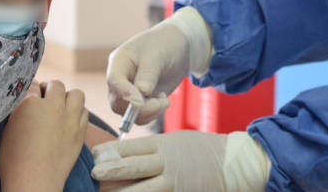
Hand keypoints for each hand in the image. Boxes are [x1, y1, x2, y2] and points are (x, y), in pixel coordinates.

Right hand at [0, 80, 87, 191]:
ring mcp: (70, 118)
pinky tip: (69, 120)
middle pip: (56, 85)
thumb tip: (27, 100)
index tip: (30, 97)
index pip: (32, 86)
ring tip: (61, 107)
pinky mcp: (80, 130)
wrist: (35, 181)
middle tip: (45, 98)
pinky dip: (78, 113)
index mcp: (30, 103)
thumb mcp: (9, 128)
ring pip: (76, 94)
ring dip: (68, 97)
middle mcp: (53, 106)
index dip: (31, 92)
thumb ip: (20, 109)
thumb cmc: (15, 159)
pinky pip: (84, 112)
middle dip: (50, 89)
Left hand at [91, 131, 227, 191]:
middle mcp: (167, 163)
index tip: (94, 155)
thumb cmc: (203, 151)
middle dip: (110, 171)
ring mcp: (174, 183)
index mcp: (164, 145)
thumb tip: (124, 156)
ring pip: (142, 190)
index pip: (131, 147)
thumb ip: (153, 149)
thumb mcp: (177, 141)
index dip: (110, 152)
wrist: (235, 164)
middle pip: (133, 167)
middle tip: (92, 174)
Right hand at [106, 20, 187, 124]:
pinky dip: (153, 113)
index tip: (140, 102)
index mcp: (119, 62)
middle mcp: (120, 79)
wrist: (178, 47)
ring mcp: (130, 91)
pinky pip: (141, 116)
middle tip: (159, 102)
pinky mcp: (141, 101)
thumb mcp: (157, 55)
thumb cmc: (164, 44)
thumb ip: (148, 74)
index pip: (114, 81)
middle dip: (139, 108)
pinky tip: (163, 100)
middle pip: (118, 102)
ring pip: (129, 113)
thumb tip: (141, 94)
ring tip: (164, 99)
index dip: (124, 93)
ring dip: (148, 112)